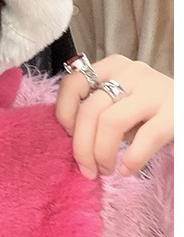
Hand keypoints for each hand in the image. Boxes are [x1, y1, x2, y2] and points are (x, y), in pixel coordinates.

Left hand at [56, 54, 172, 178]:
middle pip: (90, 110)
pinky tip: (126, 170)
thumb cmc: (150, 107)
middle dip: (82, 146)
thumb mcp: (121, 99)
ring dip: (102, 154)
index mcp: (112, 66)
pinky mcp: (174, 112)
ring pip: (110, 123)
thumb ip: (97, 109)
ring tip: (105, 170)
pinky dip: (131, 159)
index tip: (67, 135)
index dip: (64, 112)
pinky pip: (145, 138)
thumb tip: (72, 139)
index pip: (73, 82)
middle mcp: (131, 72)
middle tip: (86, 168)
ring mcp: (153, 90)